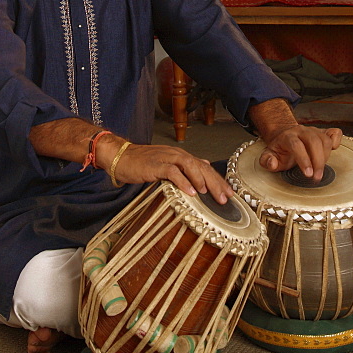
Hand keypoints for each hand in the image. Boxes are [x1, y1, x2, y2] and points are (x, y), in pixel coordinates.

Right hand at [100, 140, 233, 204]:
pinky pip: (172, 172)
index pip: (205, 167)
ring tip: (210, 194)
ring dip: (201, 180)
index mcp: (181, 156)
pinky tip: (191, 192)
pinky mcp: (156, 164)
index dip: (218, 180)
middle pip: (201, 167)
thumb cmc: (143, 164)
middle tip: (226, 198)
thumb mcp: (167, 165)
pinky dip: (183, 181)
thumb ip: (185, 167)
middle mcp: (177, 154)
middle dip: (215, 182)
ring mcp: (166, 158)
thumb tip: (204, 166)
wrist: (122, 157)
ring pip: (190, 166)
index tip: (230, 194)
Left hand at [259, 125, 341, 180]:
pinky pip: (335, 133)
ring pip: (324, 140)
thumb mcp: (269, 156)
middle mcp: (301, 131)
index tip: (308, 174)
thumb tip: (272, 163)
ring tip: (319, 170)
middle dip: (318, 161)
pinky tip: (333, 150)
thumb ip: (267, 161)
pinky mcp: (323, 132)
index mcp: (287, 136)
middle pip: (314, 141)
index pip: (296, 145)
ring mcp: (313, 130)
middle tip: (317, 177)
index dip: (303, 160)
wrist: (285, 136)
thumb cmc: (280, 150)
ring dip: (325, 157)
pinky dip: (337, 141)